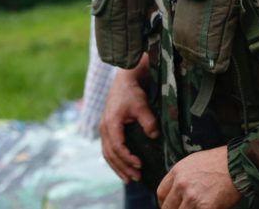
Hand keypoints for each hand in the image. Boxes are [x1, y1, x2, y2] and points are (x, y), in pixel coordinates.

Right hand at [99, 54, 158, 182]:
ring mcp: (104, 129)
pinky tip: (123, 167)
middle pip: (110, 154)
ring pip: (107, 153)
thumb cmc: (133, 92)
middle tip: (136, 177)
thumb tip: (154, 136)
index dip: (128, 158)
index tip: (140, 164)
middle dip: (123, 168)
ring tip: (129, 178)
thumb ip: (148, 121)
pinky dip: (115, 160)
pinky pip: (108, 149)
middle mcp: (104, 128)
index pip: (117, 147)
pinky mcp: (108, 129)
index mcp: (111, 123)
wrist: (124, 80)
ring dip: (118, 167)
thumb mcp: (142, 105)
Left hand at [157, 146, 241, 208]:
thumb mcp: (195, 161)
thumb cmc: (220, 161)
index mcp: (177, 172)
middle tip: (186, 208)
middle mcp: (181, 184)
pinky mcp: (205, 207)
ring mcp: (192, 197)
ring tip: (198, 207)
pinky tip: (208, 208)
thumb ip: (183, 176)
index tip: (171, 206)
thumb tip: (177, 192)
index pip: (161, 194)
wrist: (238, 163)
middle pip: (168, 208)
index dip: (164, 203)